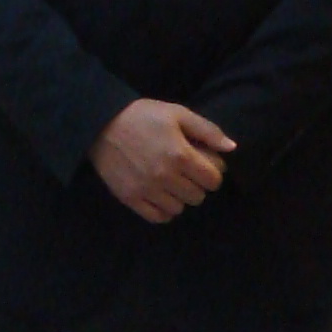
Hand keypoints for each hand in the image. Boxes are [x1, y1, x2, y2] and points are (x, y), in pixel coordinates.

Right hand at [93, 99, 234, 222]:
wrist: (100, 123)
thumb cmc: (142, 116)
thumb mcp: (177, 113)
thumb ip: (207, 131)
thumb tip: (232, 148)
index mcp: (180, 155)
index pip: (213, 180)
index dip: (213, 172)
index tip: (204, 165)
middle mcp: (165, 177)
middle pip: (198, 196)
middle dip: (197, 184)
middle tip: (186, 172)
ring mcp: (147, 190)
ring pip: (179, 209)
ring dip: (180, 197)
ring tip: (172, 182)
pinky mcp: (130, 199)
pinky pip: (158, 217)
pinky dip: (163, 209)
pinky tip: (160, 195)